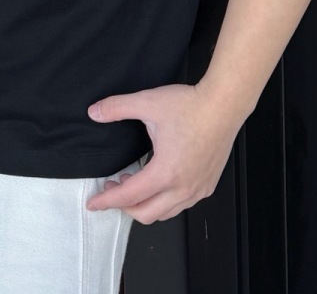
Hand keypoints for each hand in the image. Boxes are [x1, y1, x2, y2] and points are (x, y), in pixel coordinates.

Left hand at [83, 83, 241, 222]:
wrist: (223, 104)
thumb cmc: (190, 106)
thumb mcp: (147, 103)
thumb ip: (117, 108)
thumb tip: (94, 112)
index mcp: (165, 172)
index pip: (129, 196)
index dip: (107, 200)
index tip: (93, 203)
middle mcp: (183, 188)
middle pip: (146, 214)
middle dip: (124, 206)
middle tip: (111, 189)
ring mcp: (198, 189)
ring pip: (165, 213)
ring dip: (144, 204)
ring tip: (133, 182)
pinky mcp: (207, 185)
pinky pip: (181, 205)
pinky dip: (164, 201)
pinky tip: (158, 182)